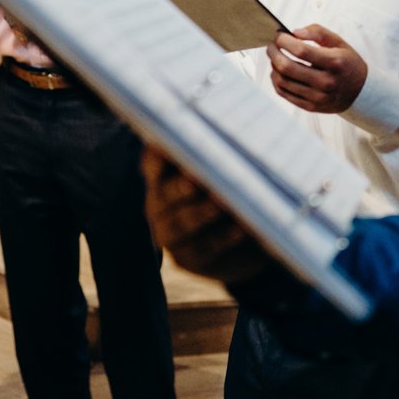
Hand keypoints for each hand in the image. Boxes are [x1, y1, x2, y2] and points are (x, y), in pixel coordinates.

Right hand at [142, 148, 269, 284]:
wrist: (246, 239)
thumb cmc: (232, 189)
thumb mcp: (225, 171)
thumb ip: (219, 157)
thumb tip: (231, 140)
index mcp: (162, 176)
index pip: (152, 163)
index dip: (157, 156)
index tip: (164, 147)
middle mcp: (159, 205)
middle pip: (165, 194)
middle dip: (180, 187)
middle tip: (194, 180)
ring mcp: (170, 234)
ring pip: (182, 223)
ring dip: (202, 212)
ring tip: (221, 203)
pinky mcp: (188, 258)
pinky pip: (205, 247)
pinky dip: (224, 237)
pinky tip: (241, 227)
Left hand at [267, 24, 367, 113]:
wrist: (361, 92)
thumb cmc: (347, 63)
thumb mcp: (339, 42)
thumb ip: (318, 32)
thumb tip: (294, 32)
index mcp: (334, 63)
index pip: (301, 51)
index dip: (284, 41)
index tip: (279, 35)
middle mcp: (326, 82)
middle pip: (287, 67)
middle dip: (273, 53)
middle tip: (271, 46)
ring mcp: (318, 97)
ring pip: (282, 81)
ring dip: (273, 67)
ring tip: (275, 58)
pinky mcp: (311, 107)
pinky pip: (284, 94)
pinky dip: (276, 81)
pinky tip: (278, 72)